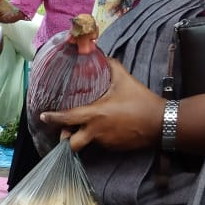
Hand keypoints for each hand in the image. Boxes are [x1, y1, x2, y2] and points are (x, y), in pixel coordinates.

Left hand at [38, 59, 163, 152]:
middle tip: (65, 130)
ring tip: (86, 128)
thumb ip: (111, 67)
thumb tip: (103, 56)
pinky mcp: (113, 148)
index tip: (43, 116)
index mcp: (95, 114)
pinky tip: (105, 129)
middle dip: (65, 138)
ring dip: (82, 137)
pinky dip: (98, 137)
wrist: (161, 122)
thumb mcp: (125, 81)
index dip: (53, 118)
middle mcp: (96, 131)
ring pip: (85, 143)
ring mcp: (104, 142)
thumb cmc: (141, 101)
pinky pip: (100, 144)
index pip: (67, 118)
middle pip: (71, 143)